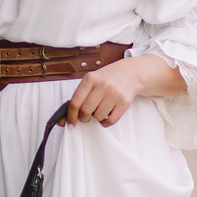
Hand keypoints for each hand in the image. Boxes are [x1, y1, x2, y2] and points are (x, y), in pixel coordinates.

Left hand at [63, 54, 184, 127]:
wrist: (131, 73)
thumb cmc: (108, 78)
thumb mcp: (91, 80)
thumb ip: (79, 96)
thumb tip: (66, 117)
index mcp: (90, 79)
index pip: (75, 102)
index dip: (70, 116)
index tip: (70, 123)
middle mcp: (102, 85)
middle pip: (85, 111)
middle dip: (84, 117)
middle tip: (86, 116)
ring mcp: (114, 94)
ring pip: (98, 116)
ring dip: (96, 117)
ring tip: (100, 109)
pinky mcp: (124, 103)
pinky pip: (110, 120)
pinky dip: (105, 122)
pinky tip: (106, 115)